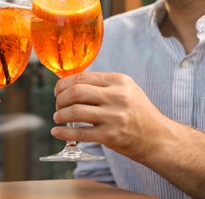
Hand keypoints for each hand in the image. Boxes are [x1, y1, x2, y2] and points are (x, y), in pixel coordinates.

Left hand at [51, 72, 171, 159]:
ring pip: (75, 111)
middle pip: (76, 92)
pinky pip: (80, 133)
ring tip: (58, 117)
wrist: (159, 138)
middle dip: (60, 99)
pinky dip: (64, 132)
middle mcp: (117, 96)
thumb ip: (102, 84)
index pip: (82, 77)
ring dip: (60, 115)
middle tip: (57, 105)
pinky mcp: (111, 136)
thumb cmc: (138, 112)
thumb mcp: (126, 90)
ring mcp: (114, 117)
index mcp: (119, 81)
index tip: (58, 91)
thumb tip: (70, 83)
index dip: (64, 84)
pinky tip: (56, 132)